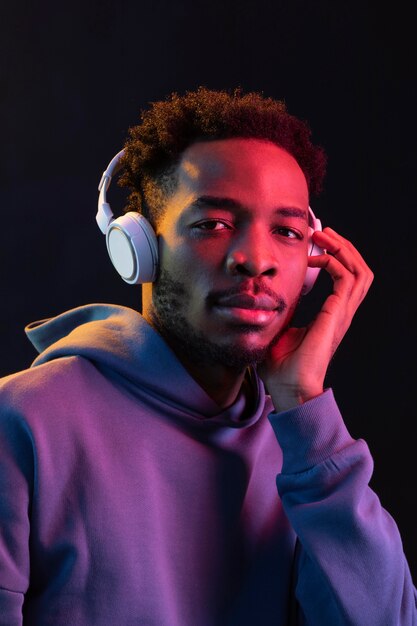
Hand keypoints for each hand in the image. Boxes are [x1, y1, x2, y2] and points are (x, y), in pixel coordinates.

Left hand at [258, 227, 373, 411]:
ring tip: (325, 237)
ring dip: (344, 250)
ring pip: (360, 271)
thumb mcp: (279, 330)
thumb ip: (281, 312)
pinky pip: (347, 280)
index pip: (344, 278)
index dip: (335, 257)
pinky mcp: (336, 316)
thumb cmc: (282, 367)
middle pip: (359, 270)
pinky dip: (336, 263)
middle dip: (344, 247)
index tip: (314, 244)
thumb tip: (267, 298)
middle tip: (323, 233)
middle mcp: (341, 313)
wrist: (289, 388)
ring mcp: (342, 314)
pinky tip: (317, 259)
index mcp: (331, 315)